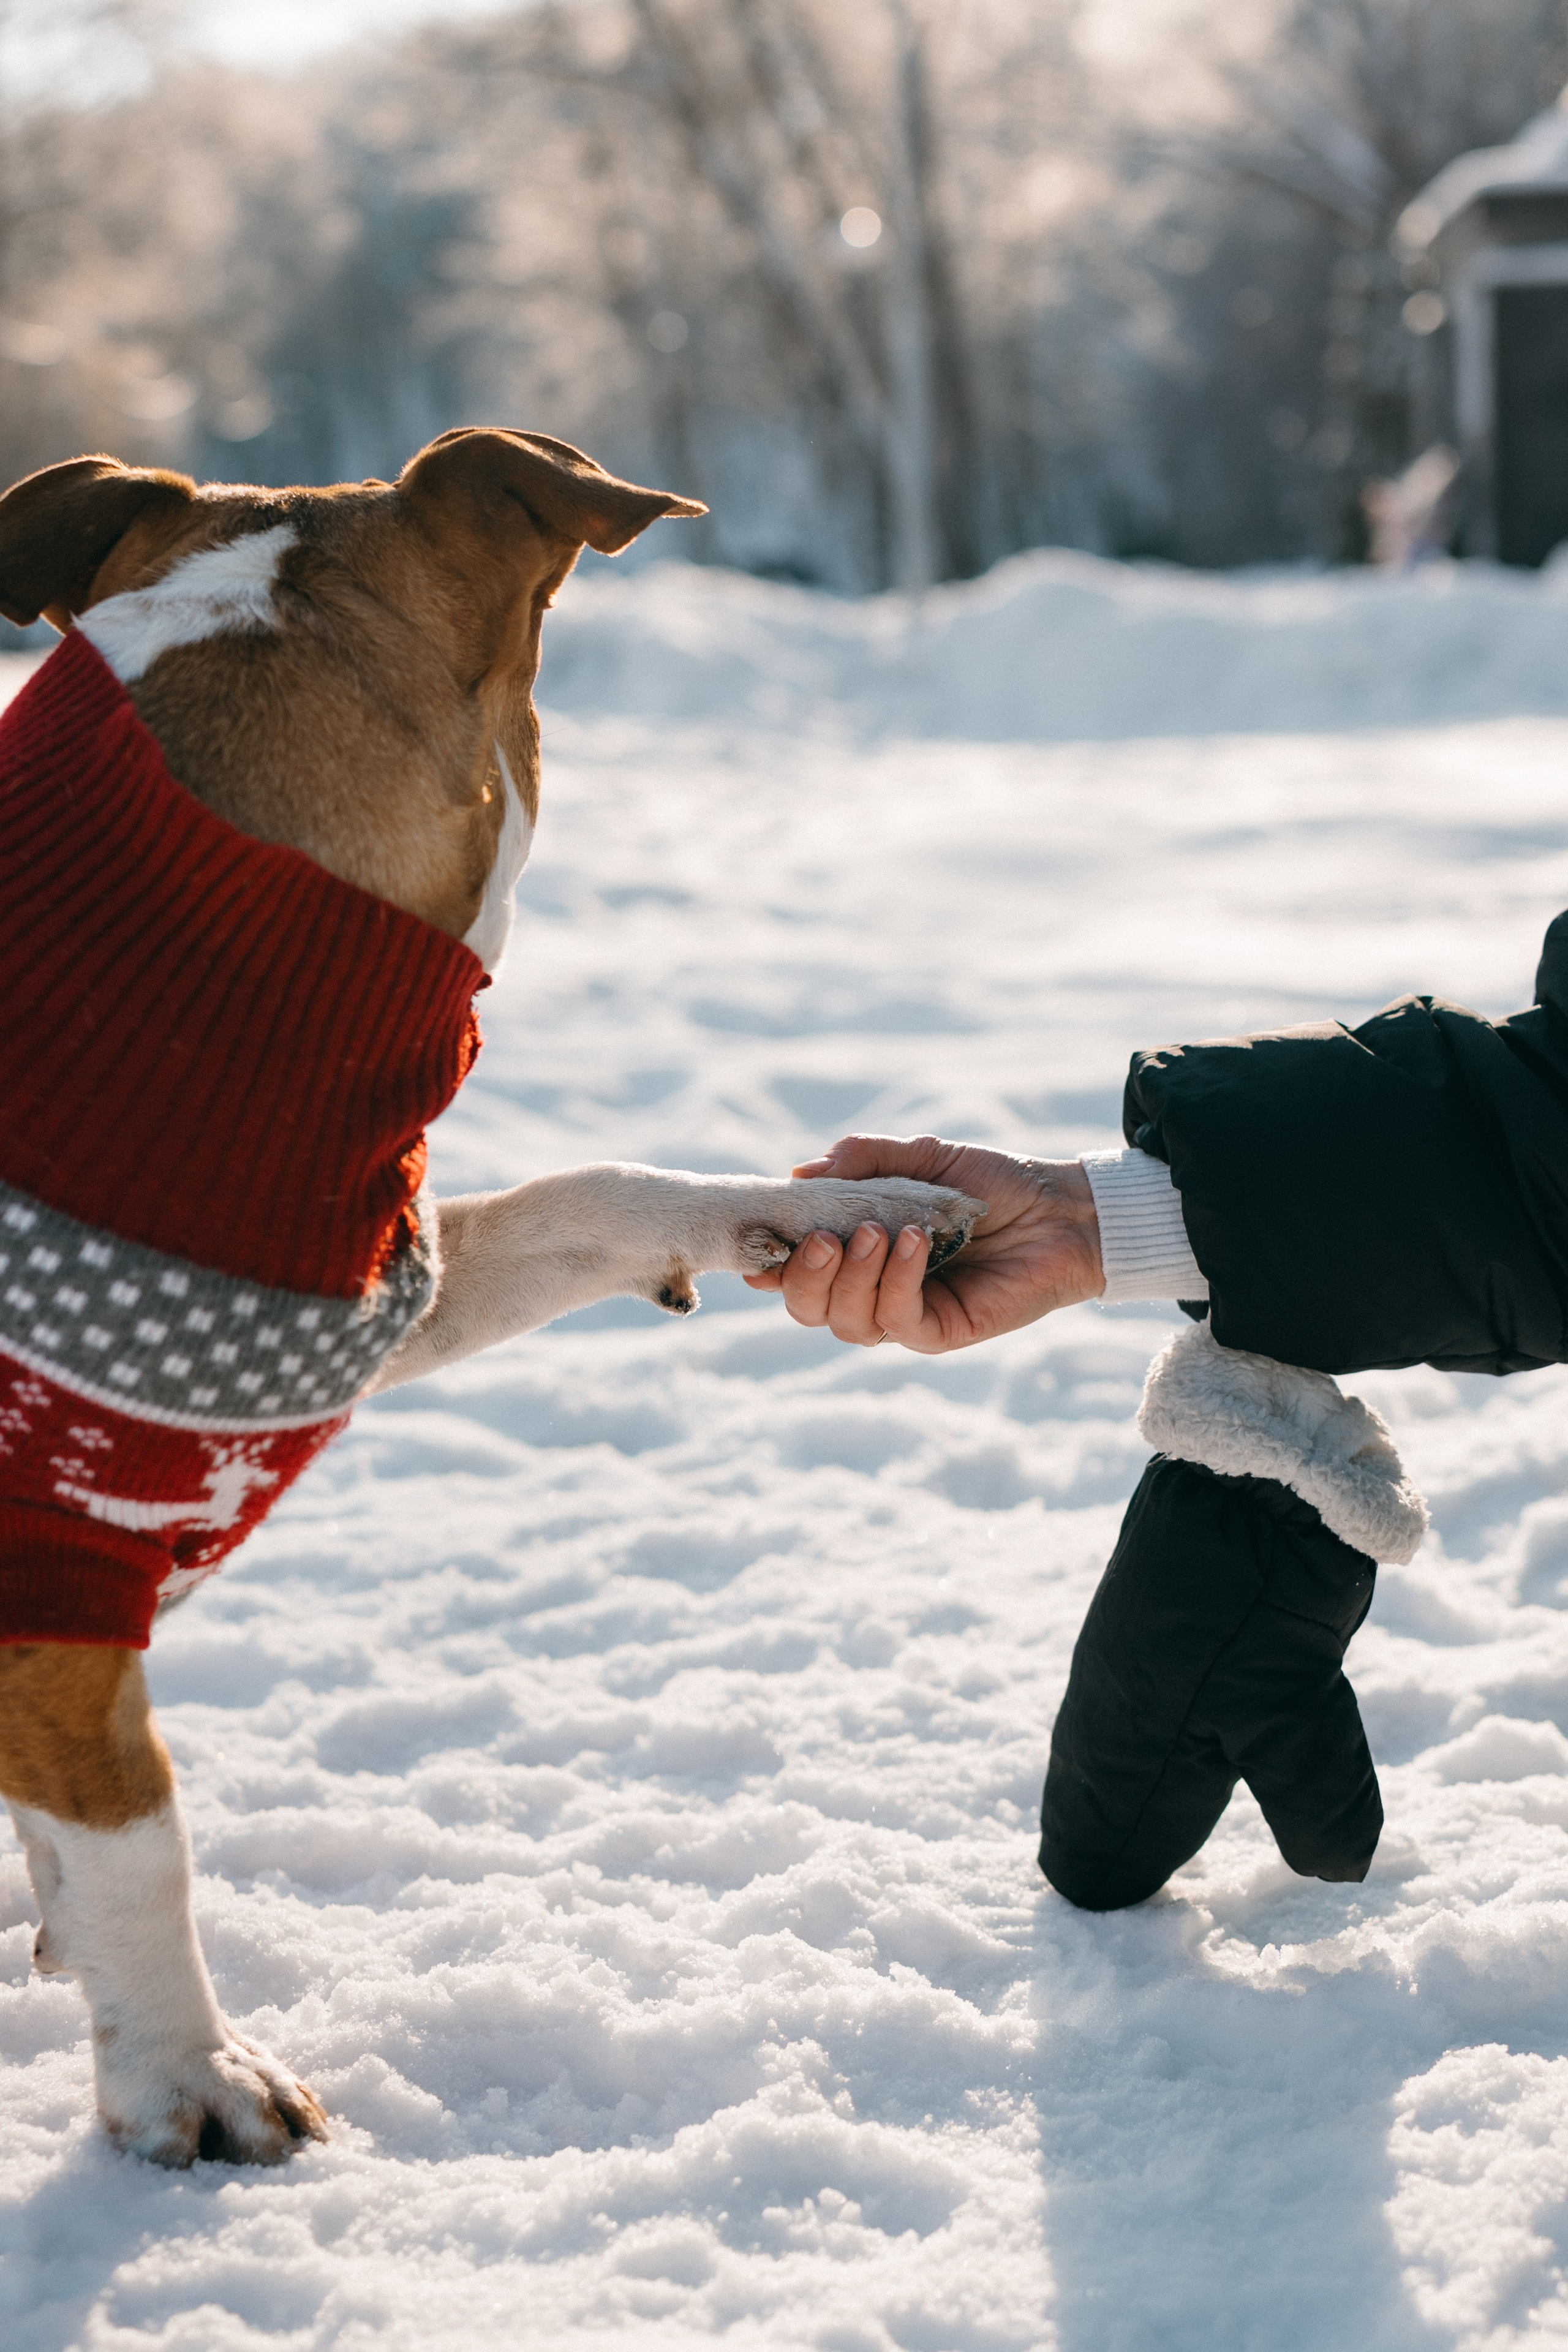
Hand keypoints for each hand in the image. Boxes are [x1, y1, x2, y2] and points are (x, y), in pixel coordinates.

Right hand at [743, 1134, 1103, 1352]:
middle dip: (803, 1277)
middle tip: (823, 1237)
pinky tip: (915, 1242)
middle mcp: (873, 1290)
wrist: (1060, 1209)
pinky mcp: (940, 1333)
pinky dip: (896, 1280)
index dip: (771, 1263)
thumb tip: (799, 1172)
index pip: (797, 1272)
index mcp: (858, 1253)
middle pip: (809, 1308)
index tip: (761, 1243)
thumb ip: (863, 1159)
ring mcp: (905, 1315)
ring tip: (877, 1231)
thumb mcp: (922, 1157)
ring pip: (845, 1321)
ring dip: (850, 1276)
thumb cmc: (992, 1183)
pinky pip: (897, 1321)